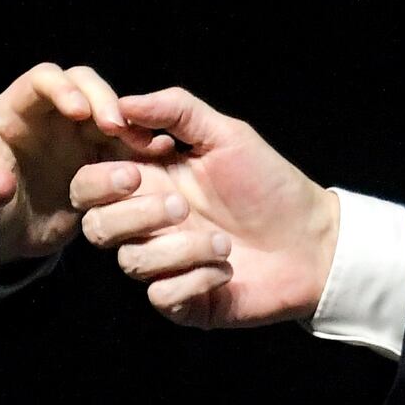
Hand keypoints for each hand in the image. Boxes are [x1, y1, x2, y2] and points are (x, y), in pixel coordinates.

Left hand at [0, 61, 140, 272]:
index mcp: (12, 113)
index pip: (40, 81)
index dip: (61, 88)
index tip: (79, 111)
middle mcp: (49, 117)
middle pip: (84, 85)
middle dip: (104, 100)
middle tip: (118, 128)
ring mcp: (76, 137)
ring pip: (110, 114)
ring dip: (130, 125)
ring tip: (149, 148)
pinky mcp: (97, 162)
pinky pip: (124, 148)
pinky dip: (141, 150)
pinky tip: (159, 160)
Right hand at [69, 87, 339, 326]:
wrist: (315, 240)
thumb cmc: (270, 185)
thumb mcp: (227, 135)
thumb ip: (176, 111)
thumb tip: (123, 103)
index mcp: (148, 184)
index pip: (89, 185)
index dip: (100, 181)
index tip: (137, 172)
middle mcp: (147, 227)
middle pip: (95, 228)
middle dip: (134, 216)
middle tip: (182, 206)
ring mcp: (163, 266)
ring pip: (130, 263)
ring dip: (179, 250)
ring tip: (223, 241)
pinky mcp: (183, 302)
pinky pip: (162, 296)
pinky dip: (195, 279)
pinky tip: (227, 269)